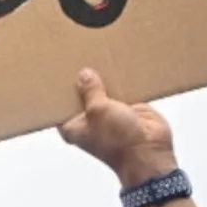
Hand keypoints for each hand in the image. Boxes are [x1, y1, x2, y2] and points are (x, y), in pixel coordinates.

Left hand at [57, 68, 178, 186]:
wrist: (149, 151)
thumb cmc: (119, 141)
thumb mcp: (98, 111)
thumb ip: (90, 91)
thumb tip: (83, 75)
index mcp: (72, 126)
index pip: (60, 104)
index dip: (58, 89)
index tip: (56, 70)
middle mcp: (88, 120)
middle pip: (80, 94)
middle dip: (81, 79)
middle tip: (77, 57)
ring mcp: (107, 113)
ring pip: (101, 90)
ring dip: (102, 79)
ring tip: (97, 55)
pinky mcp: (126, 108)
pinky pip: (121, 90)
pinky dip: (121, 81)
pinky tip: (118, 63)